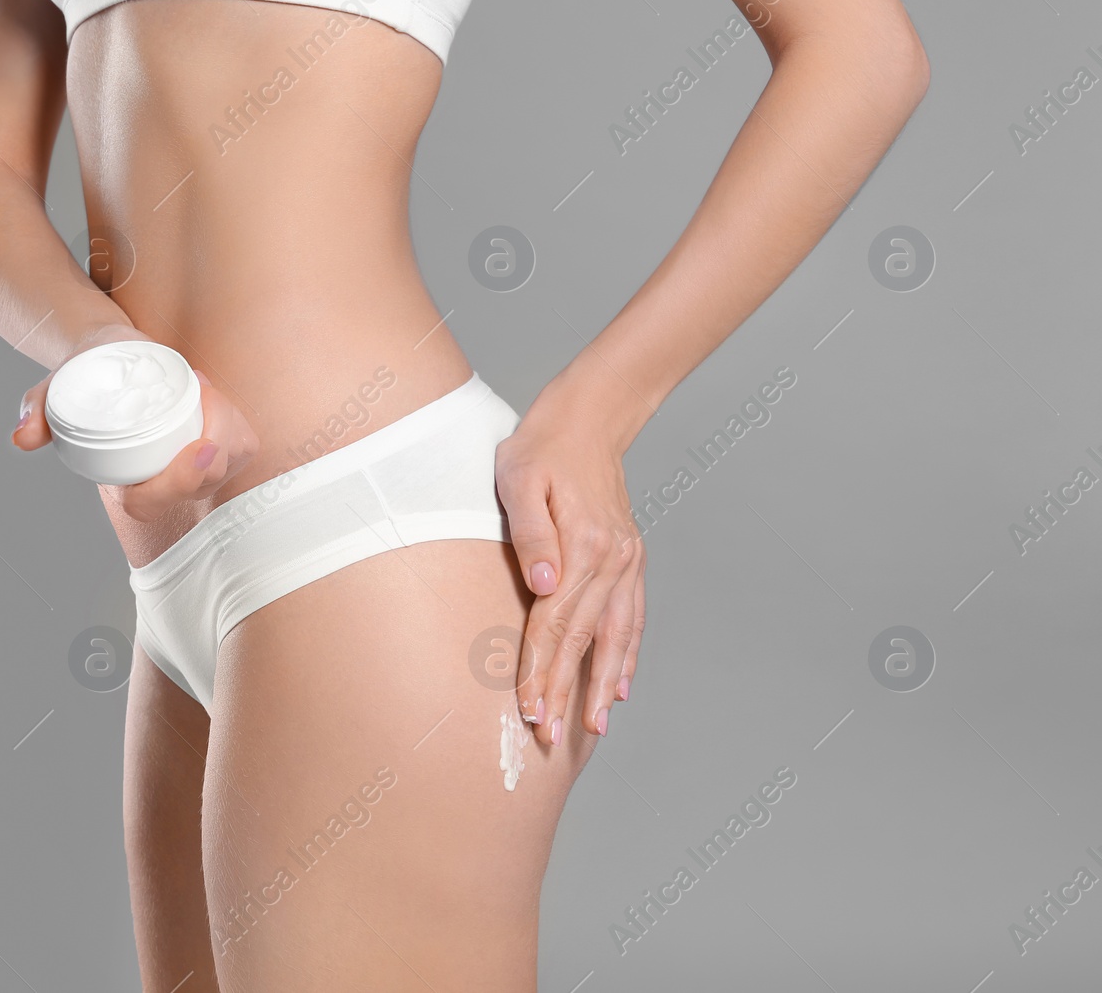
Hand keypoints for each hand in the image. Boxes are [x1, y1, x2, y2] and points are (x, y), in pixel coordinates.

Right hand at [11, 324, 257, 519]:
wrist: (110, 352)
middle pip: (203, 482)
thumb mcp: (54, 389)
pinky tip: (215, 396)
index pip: (152, 501)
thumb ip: (37, 411)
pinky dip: (235, 420)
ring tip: (200, 387)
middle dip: (217, 442)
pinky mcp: (218, 447)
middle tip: (202, 393)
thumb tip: (22, 438)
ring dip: (226, 424)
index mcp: (125, 483)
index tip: (200, 447)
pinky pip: (242, 445)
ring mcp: (193, 468)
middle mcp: (163, 482)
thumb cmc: (83, 376)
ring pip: (230, 462)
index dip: (180, 482)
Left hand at [496, 382, 646, 746]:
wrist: (587, 416)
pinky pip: (633, 616)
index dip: (540, 670)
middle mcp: (613, 560)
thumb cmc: (540, 446)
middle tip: (550, 737)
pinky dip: (629, 654)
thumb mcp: (519, 477)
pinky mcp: (630, 558)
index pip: (555, 624)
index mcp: (584, 546)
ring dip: (603, 685)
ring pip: (616, 636)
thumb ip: (530, 532)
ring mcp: (627, 561)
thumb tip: (543, 583)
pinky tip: (621, 685)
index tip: (529, 710)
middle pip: (584, 640)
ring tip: (592, 728)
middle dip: (566, 692)